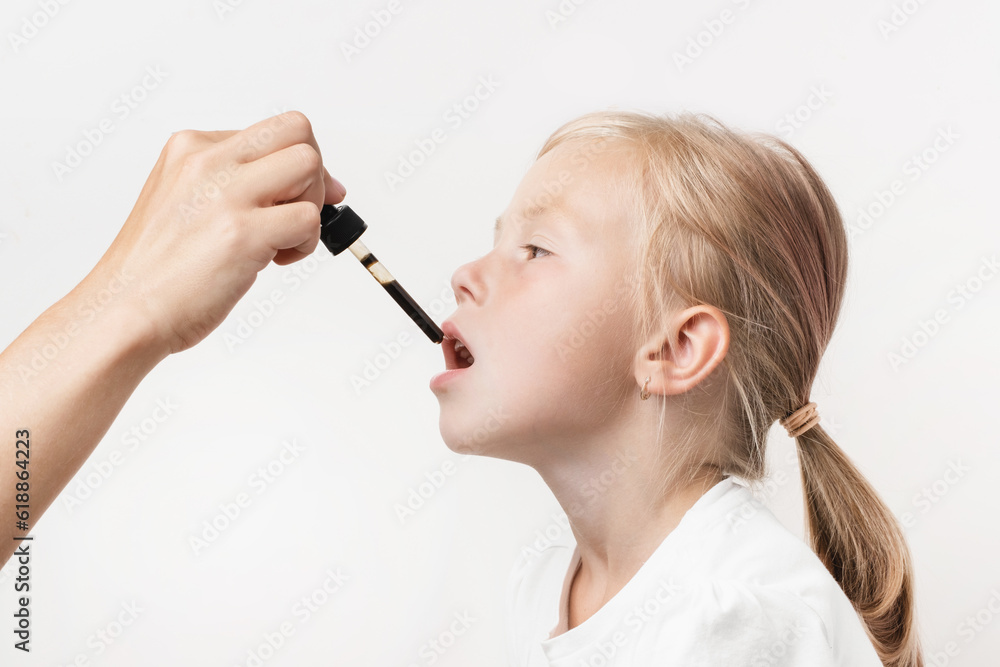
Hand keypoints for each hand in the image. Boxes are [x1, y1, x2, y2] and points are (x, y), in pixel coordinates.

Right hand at [80, 110, 346, 355]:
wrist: (123, 310)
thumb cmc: (157, 269)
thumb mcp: (187, 201)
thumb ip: (241, 182)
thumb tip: (324, 183)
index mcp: (191, 148)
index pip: (273, 131)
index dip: (298, 165)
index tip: (298, 196)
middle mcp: (206, 161)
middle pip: (299, 131)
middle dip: (313, 174)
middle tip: (295, 213)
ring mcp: (225, 194)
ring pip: (309, 165)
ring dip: (310, 206)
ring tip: (280, 240)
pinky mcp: (242, 232)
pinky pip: (309, 219)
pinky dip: (304, 244)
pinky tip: (272, 261)